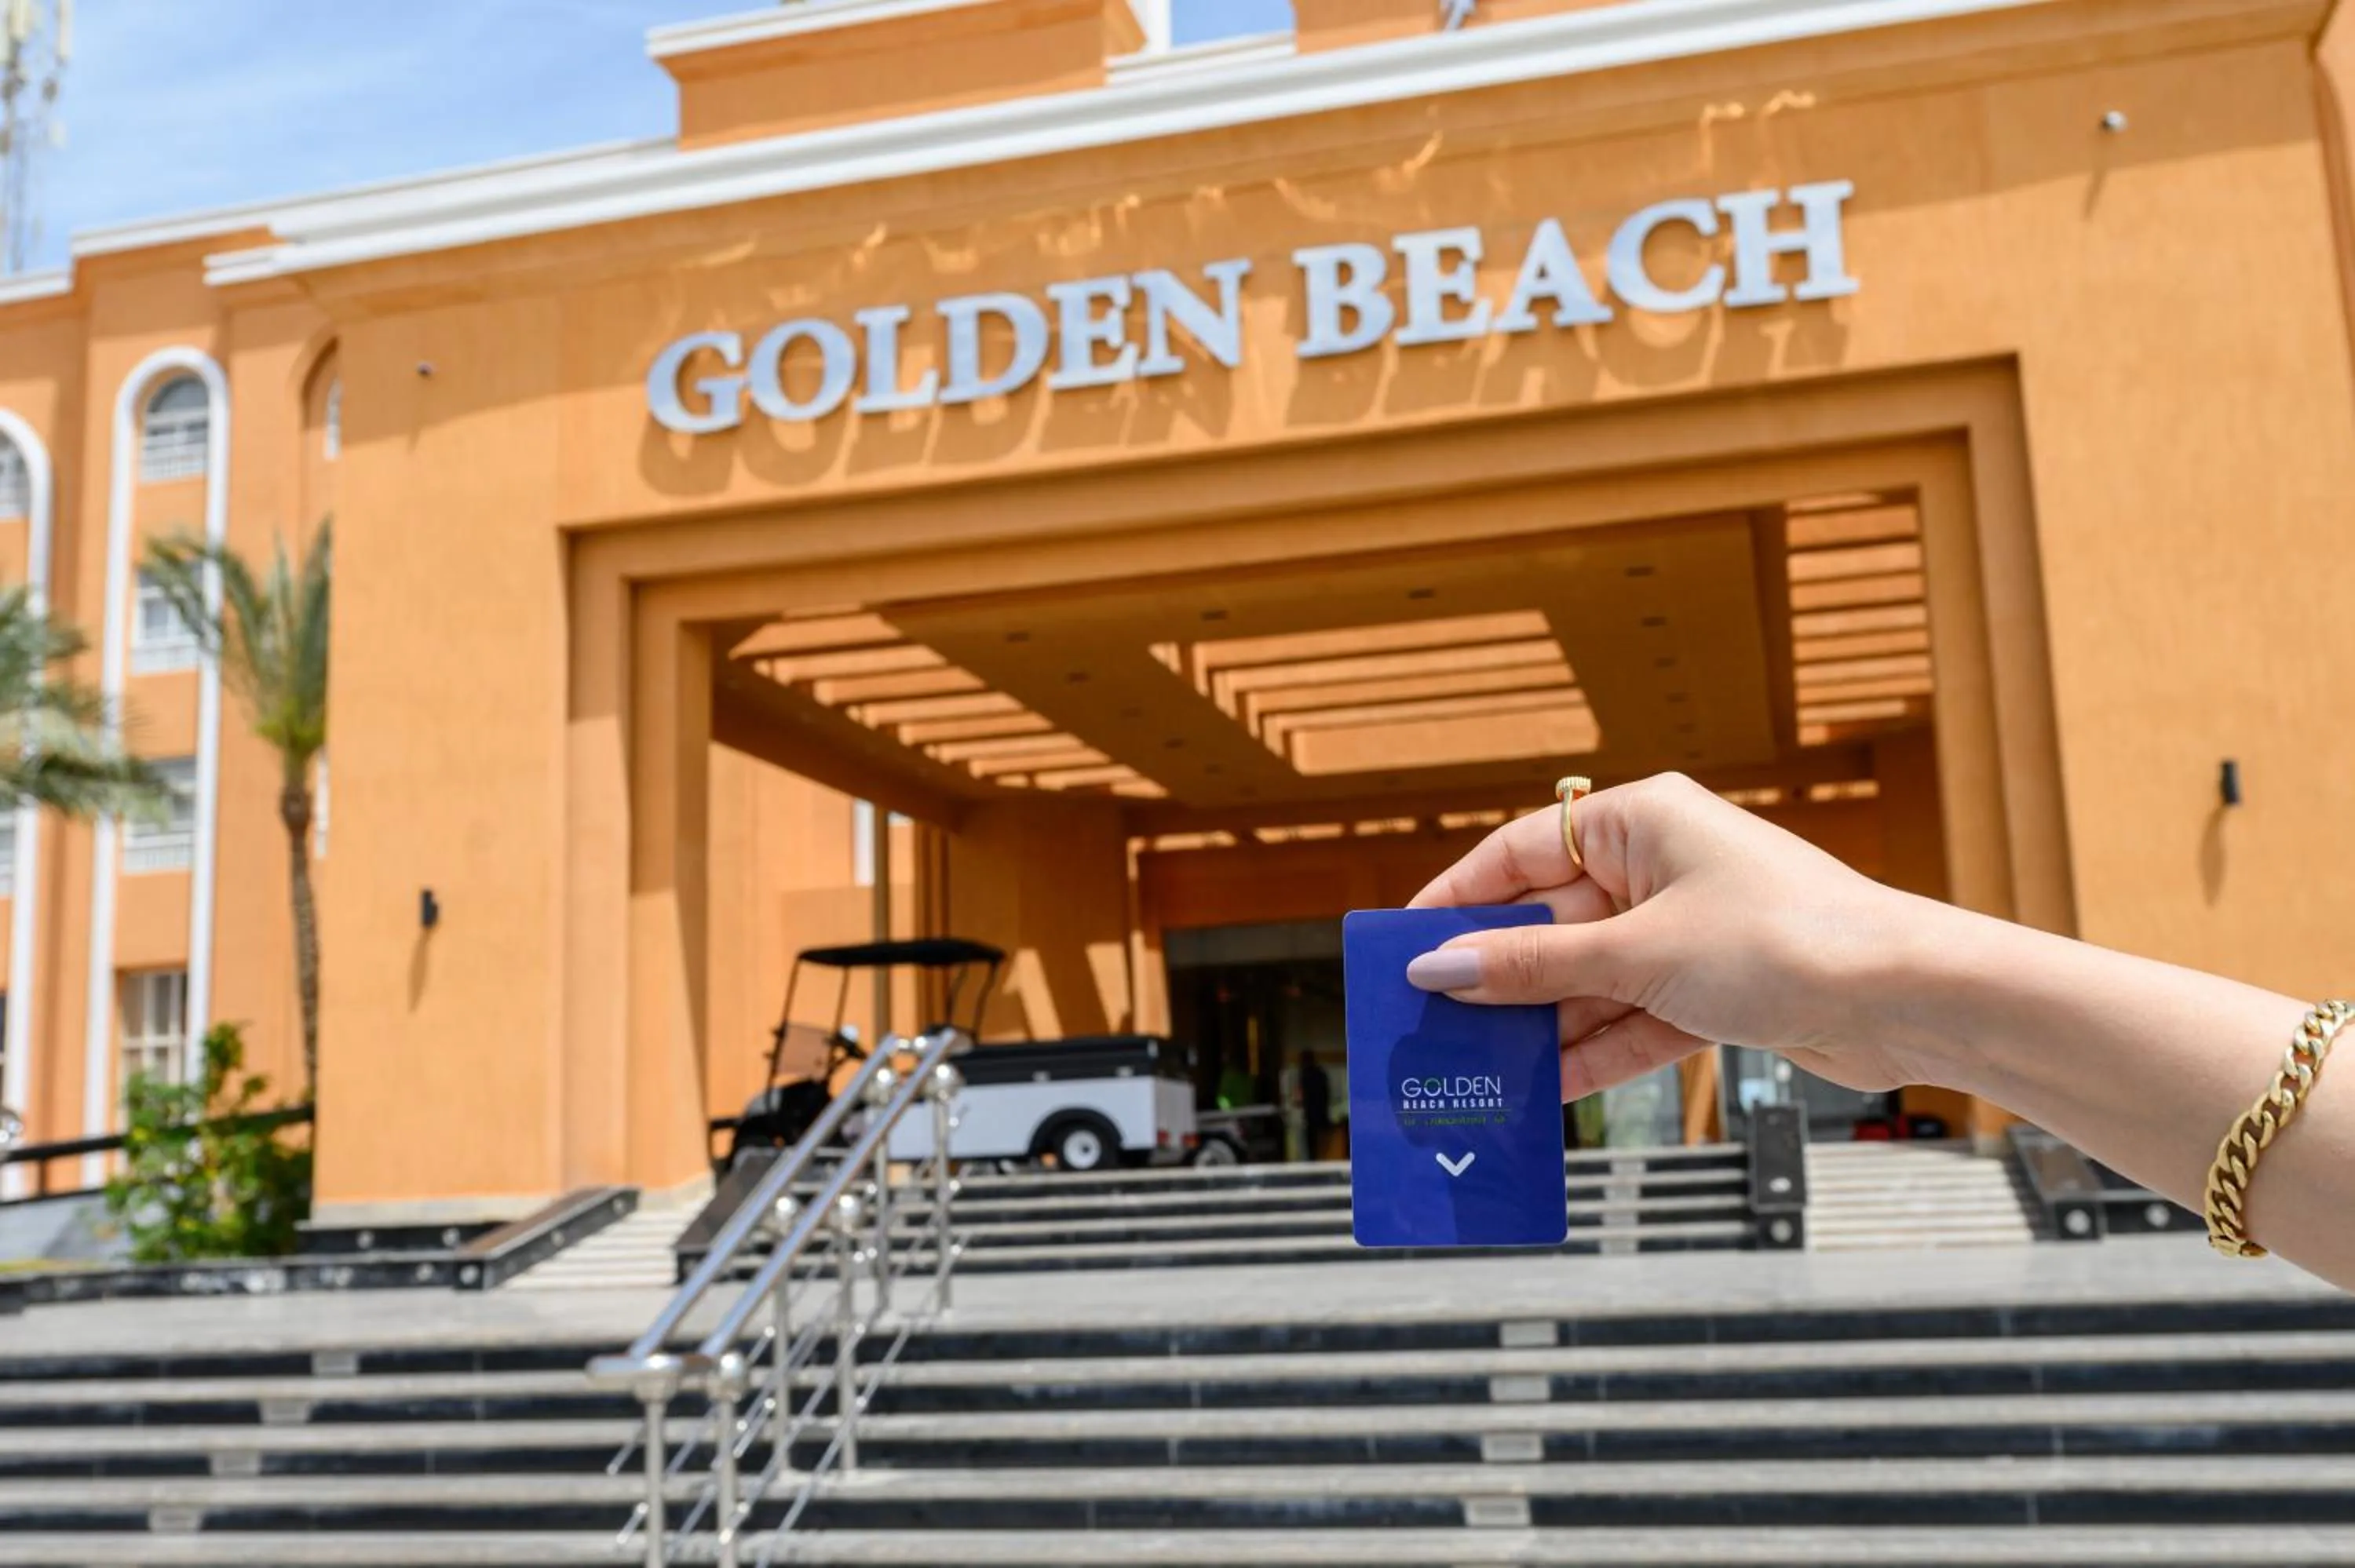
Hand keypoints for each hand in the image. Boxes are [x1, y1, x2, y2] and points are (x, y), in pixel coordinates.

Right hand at [1406, 772, 1938, 1101]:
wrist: (1907, 997)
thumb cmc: (1787, 940)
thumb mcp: (1639, 954)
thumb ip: (1534, 968)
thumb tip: (1440, 969)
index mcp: (1642, 822)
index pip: (1519, 852)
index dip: (1457, 900)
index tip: (1405, 945)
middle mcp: (1660, 868)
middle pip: (1549, 923)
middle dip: (1496, 978)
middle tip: (1431, 1026)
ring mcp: (1686, 931)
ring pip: (1587, 979)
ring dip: (1540, 1026)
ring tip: (1477, 1072)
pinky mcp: (1712, 989)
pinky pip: (1629, 1018)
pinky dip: (1592, 1051)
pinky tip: (1545, 1090)